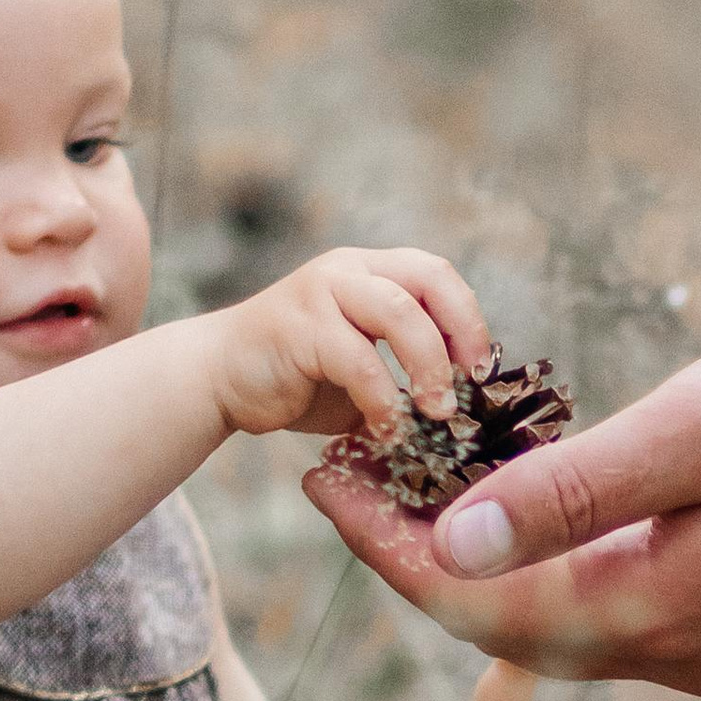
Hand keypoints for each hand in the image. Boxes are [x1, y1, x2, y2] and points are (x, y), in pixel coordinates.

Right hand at [201, 243, 491, 442]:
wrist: (219, 380)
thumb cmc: (294, 380)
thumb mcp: (362, 369)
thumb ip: (404, 373)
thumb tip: (459, 405)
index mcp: (370, 271)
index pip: (437, 275)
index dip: (469, 319)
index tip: (481, 372)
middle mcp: (349, 269)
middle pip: (429, 278)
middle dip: (461, 333)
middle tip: (468, 387)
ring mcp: (322, 291)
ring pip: (399, 313)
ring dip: (429, 366)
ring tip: (436, 413)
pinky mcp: (299, 326)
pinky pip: (359, 361)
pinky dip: (383, 401)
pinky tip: (388, 431)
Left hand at [311, 314, 700, 696]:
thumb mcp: (697, 431)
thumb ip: (573, 494)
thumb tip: (454, 543)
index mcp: (657, 618)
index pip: (478, 608)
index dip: (387, 549)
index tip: (318, 482)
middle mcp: (682, 658)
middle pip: (509, 629)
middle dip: (419, 560)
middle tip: (346, 479)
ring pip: (567, 623)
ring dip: (489, 565)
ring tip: (416, 486)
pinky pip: (624, 608)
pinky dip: (560, 562)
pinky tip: (532, 502)